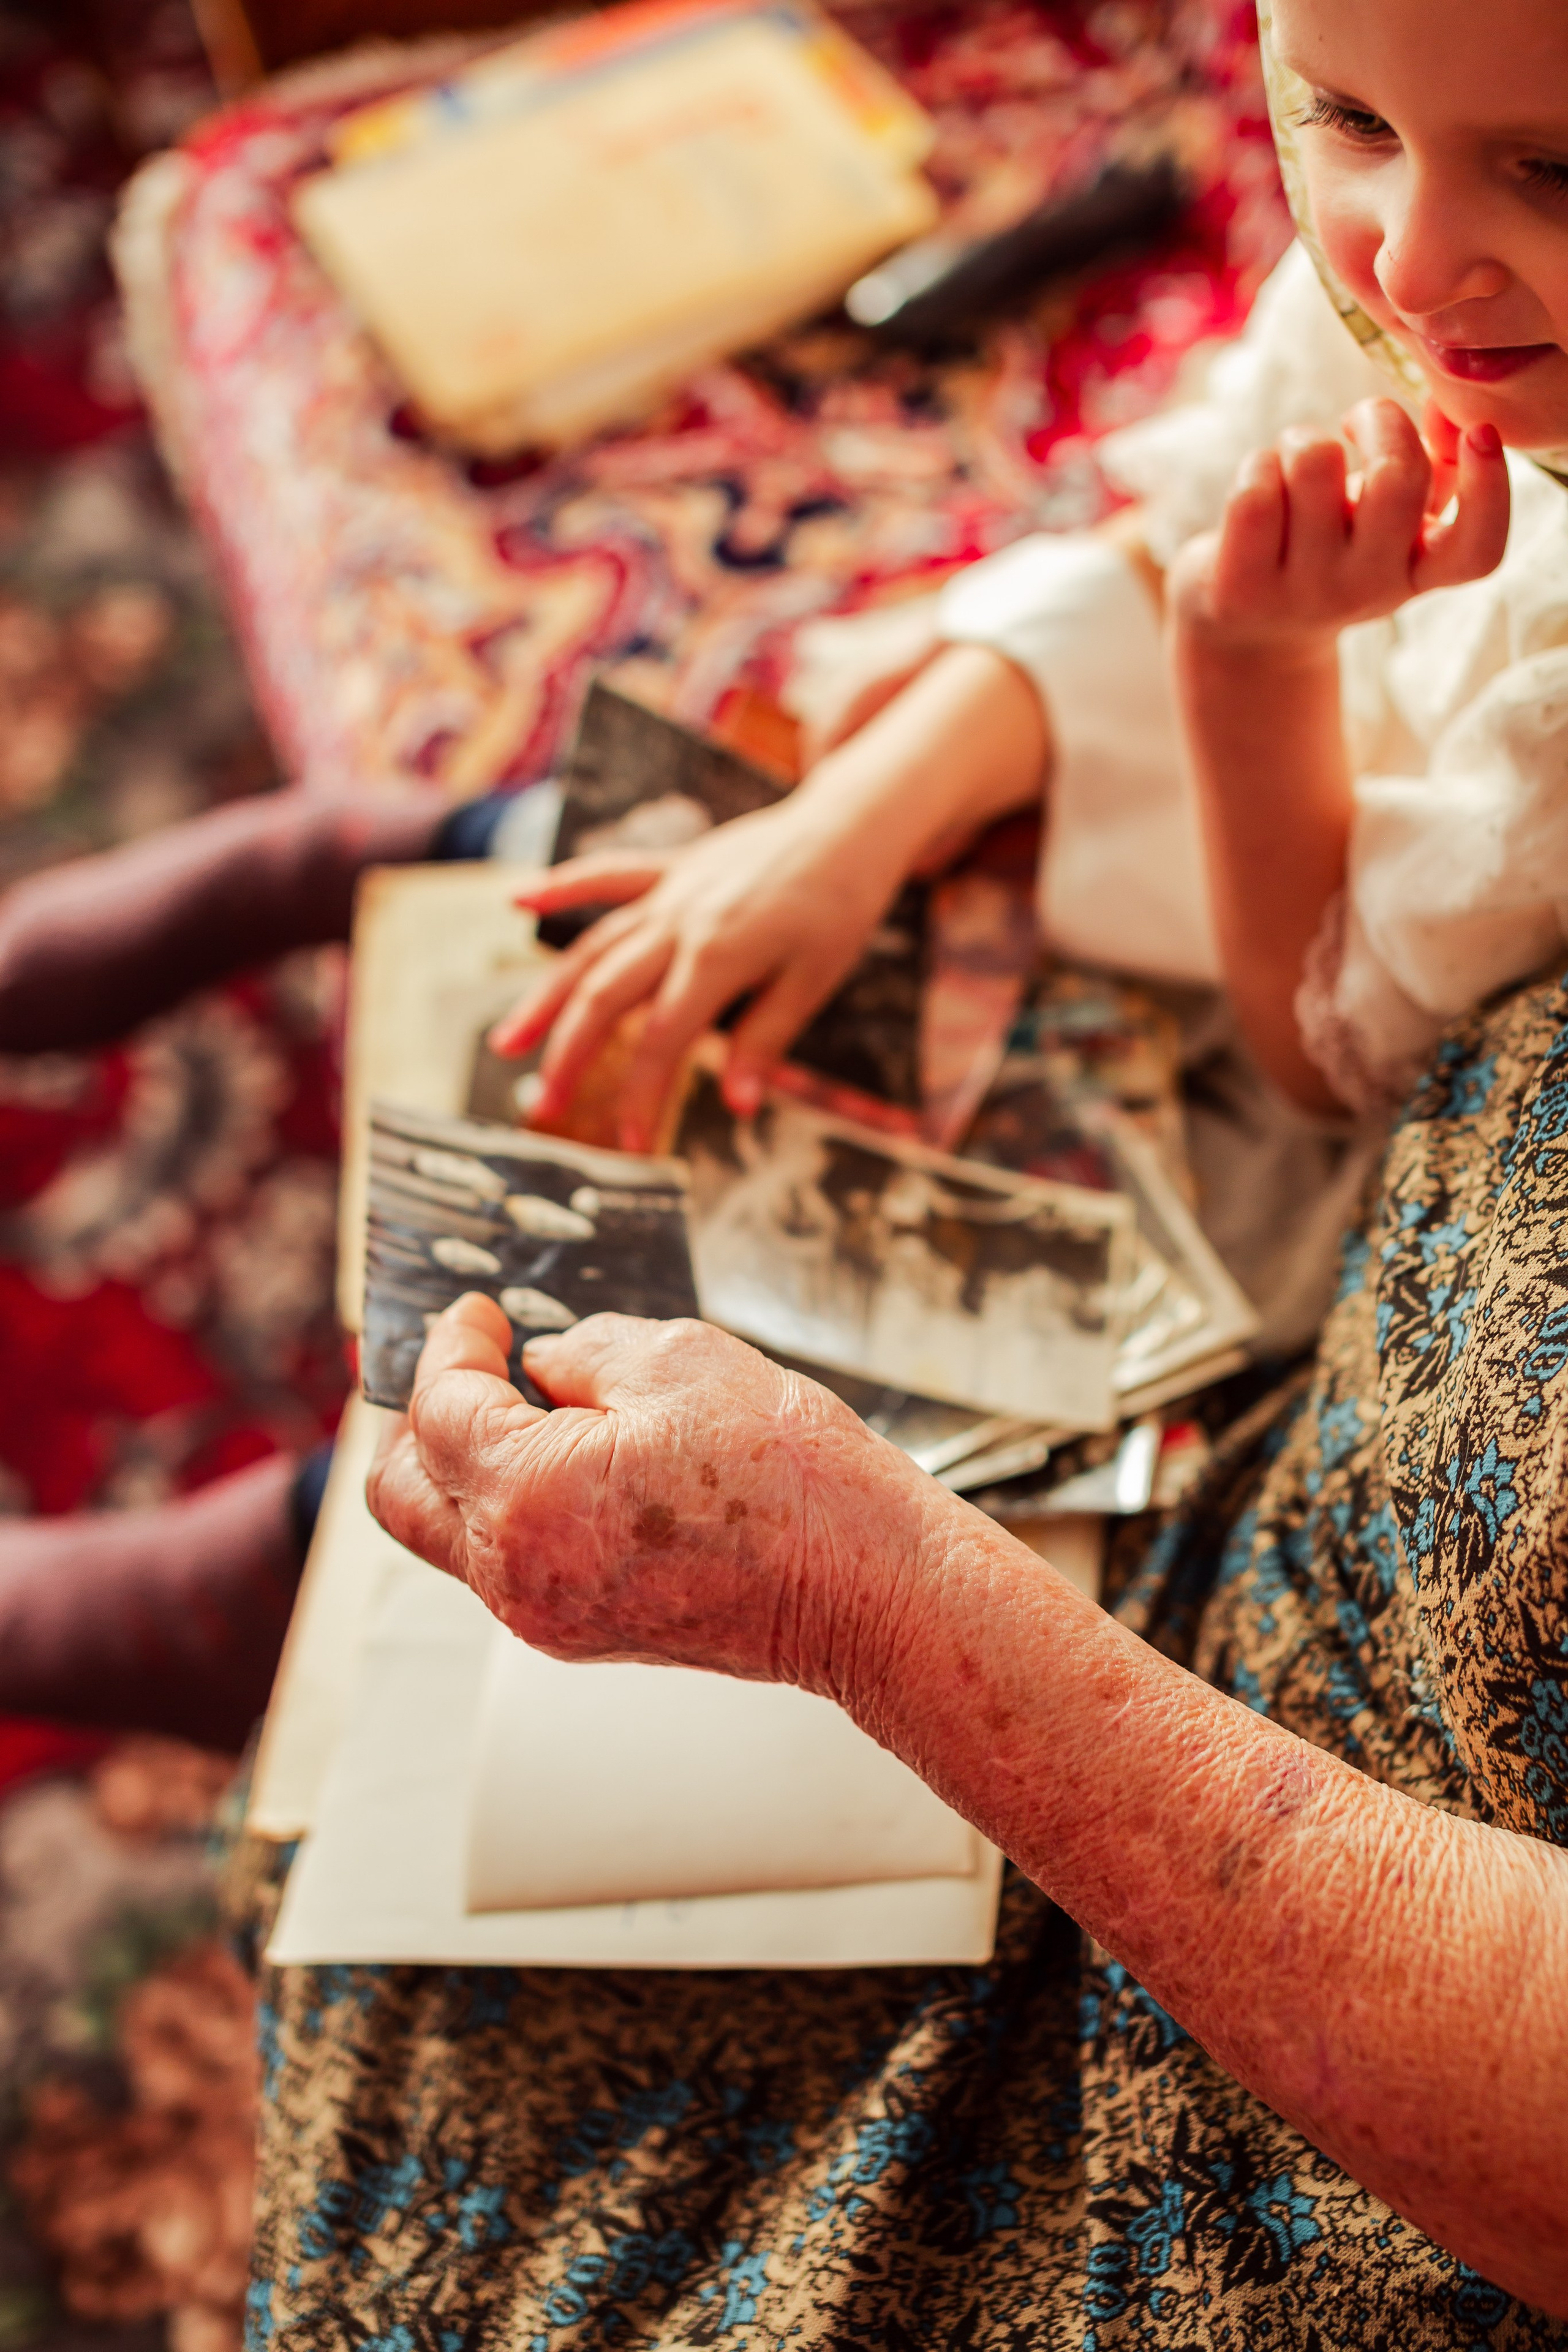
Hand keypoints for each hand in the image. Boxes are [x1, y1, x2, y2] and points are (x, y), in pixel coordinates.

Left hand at [366, 1294, 929, 1696]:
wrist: (864, 1586)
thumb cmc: (789, 1477)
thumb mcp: (676, 1361)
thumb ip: (580, 1351)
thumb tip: (539, 1363)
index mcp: (525, 1497)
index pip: (439, 1409)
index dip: (451, 1344)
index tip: (478, 1314)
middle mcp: (515, 1573)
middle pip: (403, 1493)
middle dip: (418, 1417)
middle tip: (463, 1362)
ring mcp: (544, 1615)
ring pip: (450, 1534)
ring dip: (465, 1465)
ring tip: (526, 1404)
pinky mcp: (579, 1633)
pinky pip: (506, 1563)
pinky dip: (510, 1506)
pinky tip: (568, 1459)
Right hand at [489, 790, 907, 1151]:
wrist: (850, 826)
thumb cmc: (839, 907)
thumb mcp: (813, 981)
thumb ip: (765, 1041)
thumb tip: (737, 1107)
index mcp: (719, 955)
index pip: (664, 1039)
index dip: (641, 1095)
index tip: (630, 1144)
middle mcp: (681, 921)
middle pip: (607, 995)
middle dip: (569, 1055)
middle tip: (542, 1108)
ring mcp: (670, 891)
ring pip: (593, 946)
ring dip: (547, 995)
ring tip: (509, 1041)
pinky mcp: (672, 869)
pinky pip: (608, 876)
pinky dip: (564, 887)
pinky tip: (518, 902)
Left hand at [1170, 396, 1509, 654]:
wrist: (1246, 626)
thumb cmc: (1329, 549)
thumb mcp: (1388, 523)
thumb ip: (1433, 469)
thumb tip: (1446, 409)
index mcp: (1417, 573)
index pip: (1477, 549)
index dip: (1489, 489)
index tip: (1480, 434)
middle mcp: (1367, 590)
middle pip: (1396, 478)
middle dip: (1380, 418)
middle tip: (1358, 421)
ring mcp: (1304, 593)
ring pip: (1314, 461)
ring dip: (1302, 439)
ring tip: (1295, 464)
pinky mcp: (1242, 588)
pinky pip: (1256, 487)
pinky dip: (1257, 465)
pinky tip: (1259, 485)